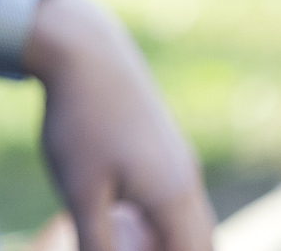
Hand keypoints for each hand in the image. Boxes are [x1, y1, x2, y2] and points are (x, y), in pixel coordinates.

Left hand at [25, 0, 213, 250]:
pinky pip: (176, 194)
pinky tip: (129, 216)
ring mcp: (177, 157)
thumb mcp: (80, 190)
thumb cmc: (80, 121)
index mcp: (174, 198)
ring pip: (190, 217)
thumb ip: (96, 240)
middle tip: (137, 245)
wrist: (84, 50)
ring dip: (173, 239)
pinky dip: (165, 217)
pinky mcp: (163, 142)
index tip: (135, 250)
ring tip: (135, 239)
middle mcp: (185, 179)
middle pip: (201, 241)